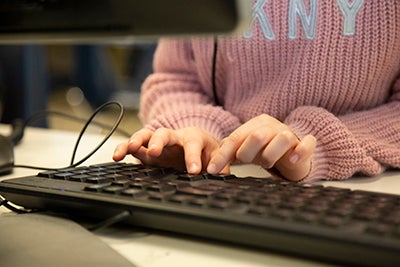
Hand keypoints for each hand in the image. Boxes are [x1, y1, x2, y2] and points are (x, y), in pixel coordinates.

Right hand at [113, 127, 227, 173]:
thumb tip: (220, 176)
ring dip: (136, 141)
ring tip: (128, 149)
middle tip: (155, 151)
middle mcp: (174, 138)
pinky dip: (124, 149)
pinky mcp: (147, 151)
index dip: (193, 157)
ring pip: (145, 135)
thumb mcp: (216, 157)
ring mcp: (159, 143)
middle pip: (164, 134)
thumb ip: (219, 166)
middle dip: (158, 141)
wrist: (196, 145)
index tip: (193, 171)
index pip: (193, 144)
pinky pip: (134, 147)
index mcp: (194, 138)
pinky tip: (117, 156)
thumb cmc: (205, 151)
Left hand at [207, 114, 315, 180]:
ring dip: (270, 155)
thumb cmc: (266, 151)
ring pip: (280, 139)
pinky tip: (293, 159)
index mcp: (255, 125)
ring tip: (267, 163)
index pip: (235, 138)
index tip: (212, 170)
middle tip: (246, 162)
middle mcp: (272, 126)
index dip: (223, 155)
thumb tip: (211, 163)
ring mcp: (290, 134)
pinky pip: (307, 144)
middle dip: (247, 153)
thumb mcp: (245, 150)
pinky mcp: (305, 145)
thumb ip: (229, 152)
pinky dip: (301, 151)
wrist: (293, 153)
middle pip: (256, 136)